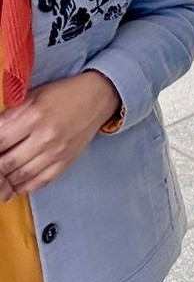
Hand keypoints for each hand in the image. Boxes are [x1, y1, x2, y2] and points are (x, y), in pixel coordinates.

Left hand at [0, 70, 122, 197]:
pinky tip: (17, 183)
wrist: (96, 98)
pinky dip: (25, 186)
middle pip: (7, 163)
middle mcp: (44, 137)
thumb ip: (12, 114)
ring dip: (6, 180)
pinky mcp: (65, 162)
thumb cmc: (63, 94)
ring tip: (1, 176)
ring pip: (21, 176)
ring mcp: (56, 153)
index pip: (0, 141)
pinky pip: (41, 181)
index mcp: (34, 116)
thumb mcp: (33, 96)